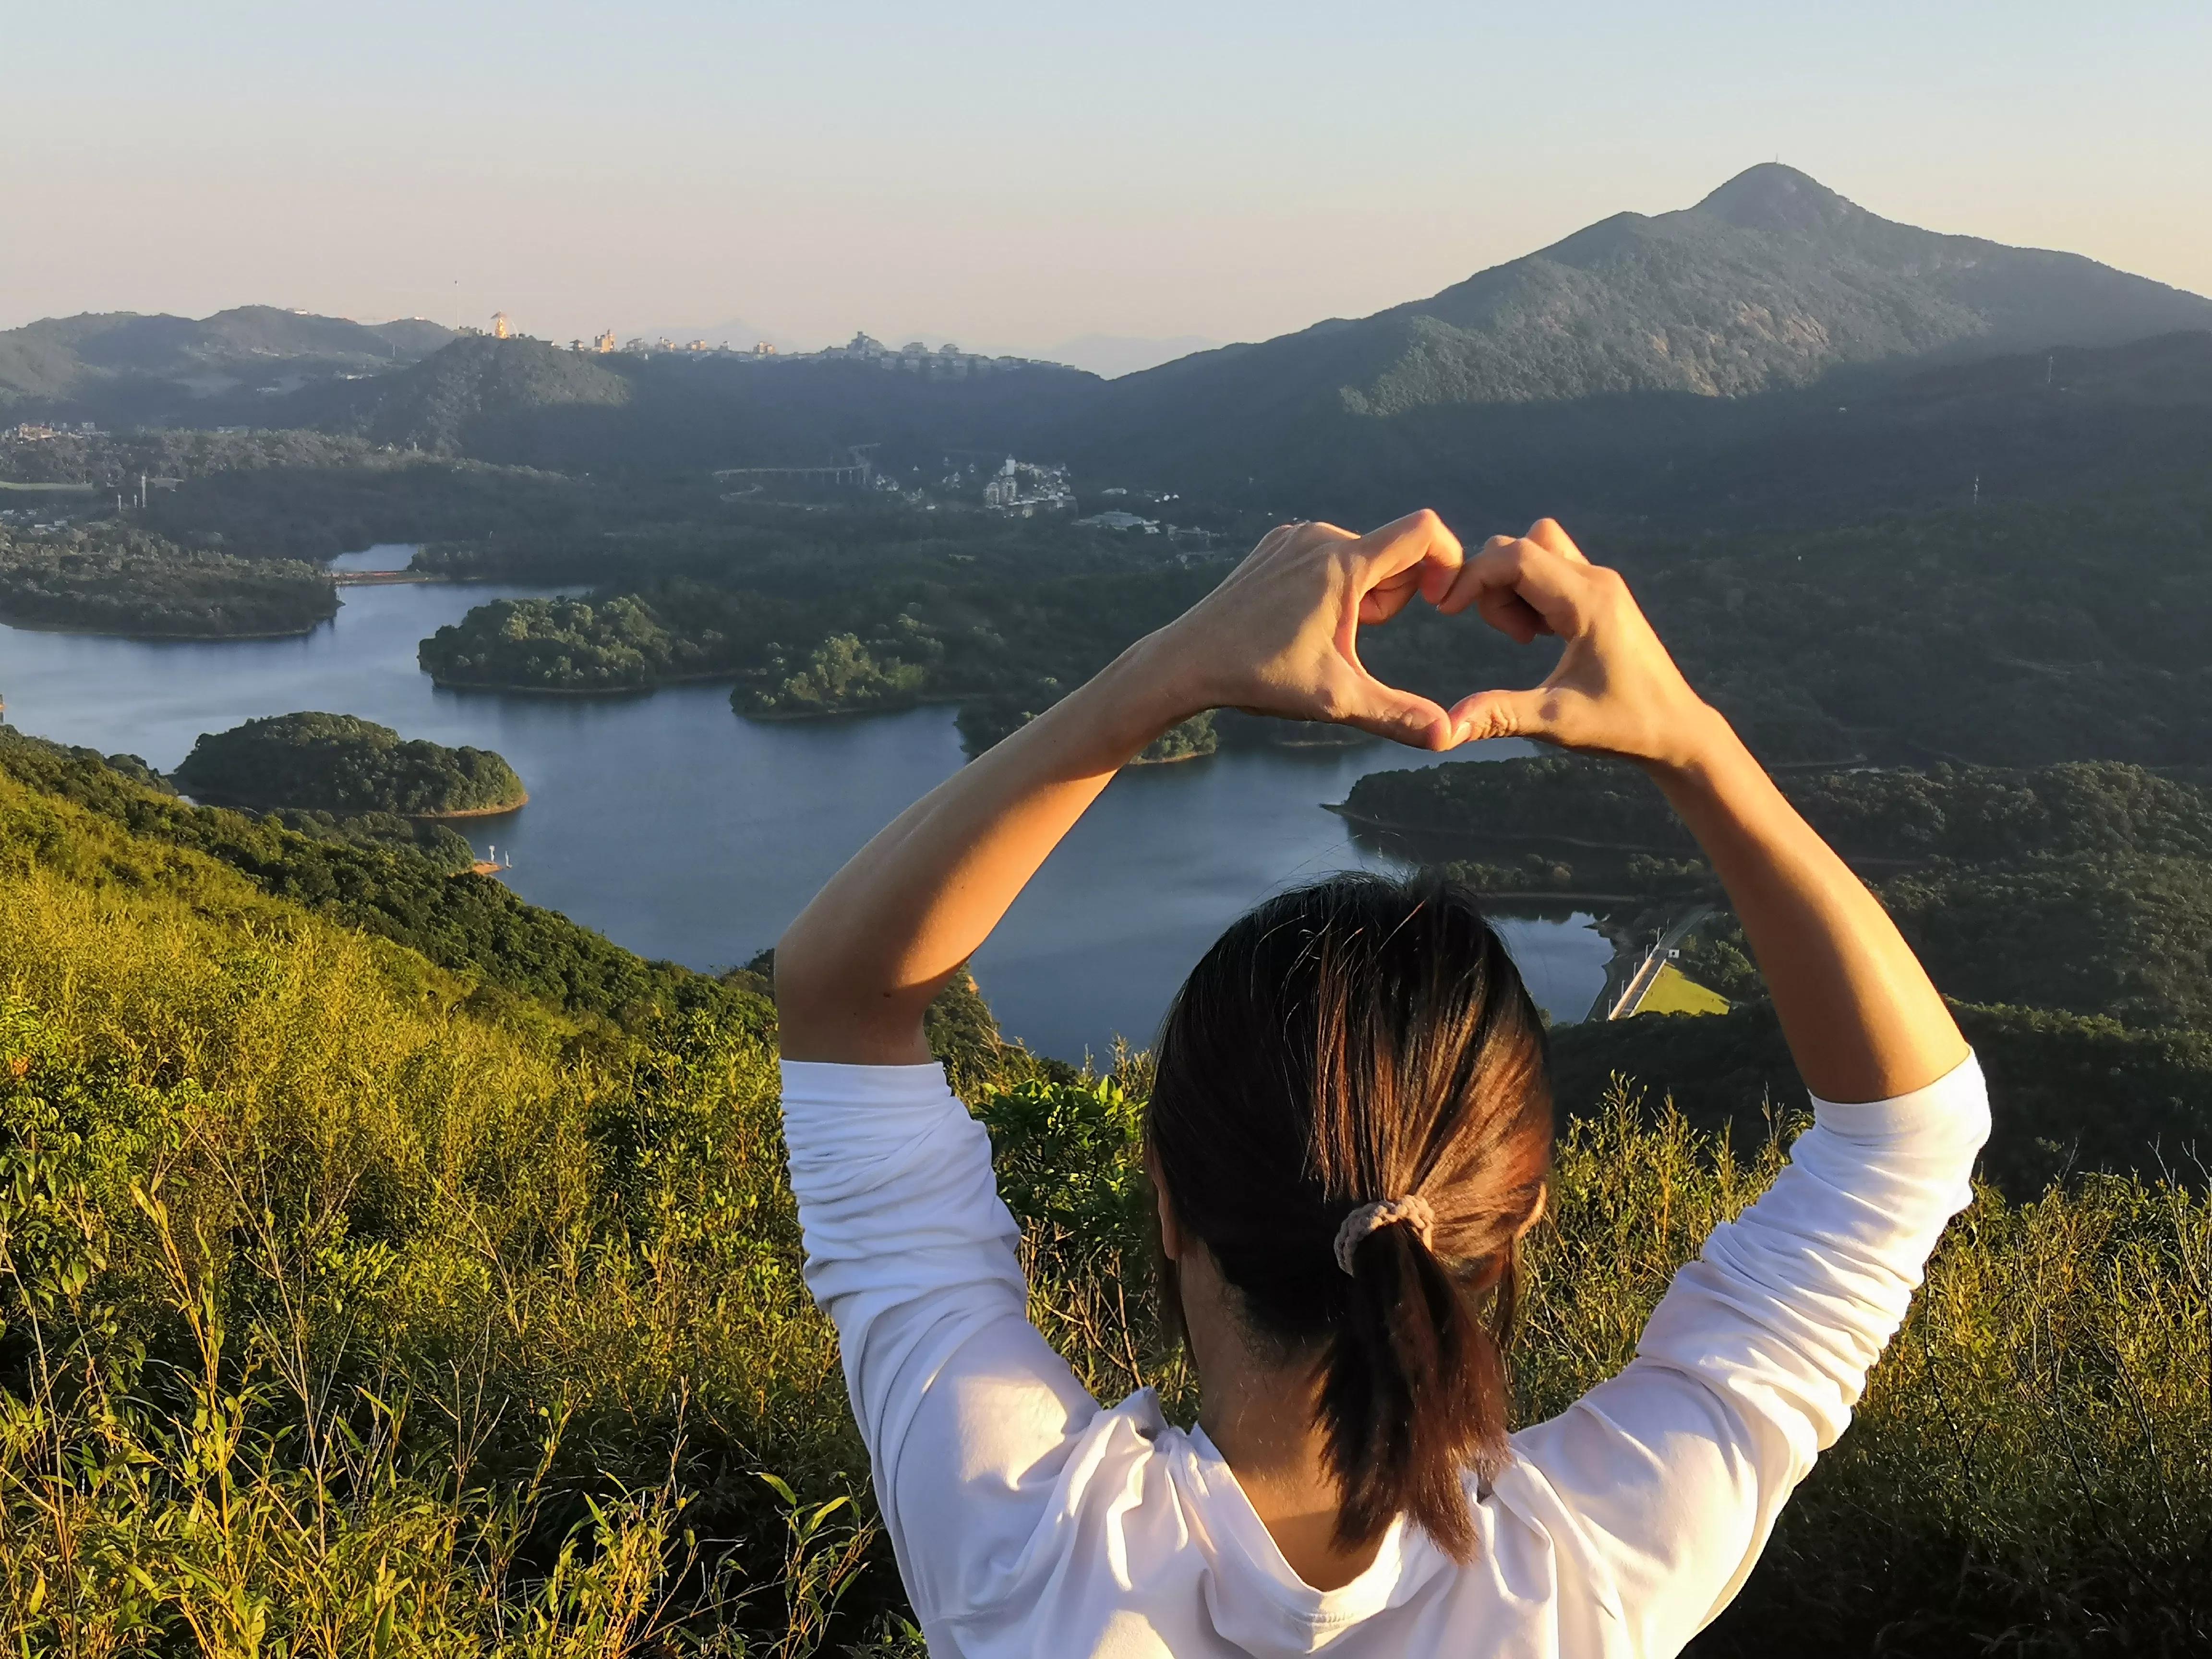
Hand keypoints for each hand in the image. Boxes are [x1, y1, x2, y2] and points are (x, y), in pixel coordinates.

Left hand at [1150, 510, 1466, 750]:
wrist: (1186, 662)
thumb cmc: (1258, 677)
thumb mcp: (1335, 700)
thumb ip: (1397, 715)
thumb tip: (1447, 735)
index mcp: (1341, 562)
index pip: (1424, 531)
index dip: (1449, 562)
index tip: (1437, 605)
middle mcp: (1319, 536)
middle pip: (1395, 553)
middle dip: (1393, 598)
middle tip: (1352, 639)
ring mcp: (1293, 537)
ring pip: (1362, 557)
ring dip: (1363, 596)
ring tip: (1323, 635)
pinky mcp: (1275, 546)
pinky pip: (1329, 557)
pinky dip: (1333, 587)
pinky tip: (1300, 622)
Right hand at [1437, 519, 1719, 772]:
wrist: (1677, 728)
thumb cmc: (1625, 724)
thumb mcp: (1558, 722)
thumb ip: (1499, 715)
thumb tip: (1444, 730)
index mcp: (1589, 601)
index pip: (1517, 555)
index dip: (1472, 575)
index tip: (1446, 609)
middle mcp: (1597, 580)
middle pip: (1522, 545)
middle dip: (1493, 584)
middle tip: (1509, 638)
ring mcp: (1600, 583)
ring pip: (1536, 550)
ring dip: (1512, 584)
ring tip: (1525, 637)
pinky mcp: (1600, 594)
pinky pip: (1550, 568)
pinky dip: (1529, 591)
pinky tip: (1538, 634)